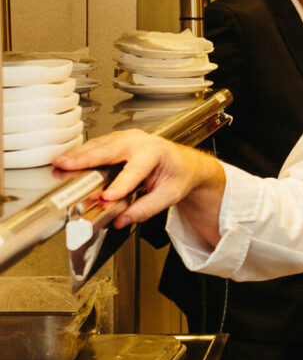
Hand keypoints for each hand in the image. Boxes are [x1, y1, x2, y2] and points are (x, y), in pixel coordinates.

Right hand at [53, 130, 225, 242]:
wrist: (185, 164)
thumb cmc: (179, 175)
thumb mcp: (169, 196)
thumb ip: (145, 209)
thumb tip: (122, 219)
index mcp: (156, 152)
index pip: (135, 170)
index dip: (120, 184)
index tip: (107, 197)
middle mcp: (139, 141)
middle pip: (109, 150)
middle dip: (85, 159)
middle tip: (65, 166)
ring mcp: (127, 139)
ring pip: (99, 146)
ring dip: (78, 155)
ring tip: (60, 164)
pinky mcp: (117, 143)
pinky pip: (97, 147)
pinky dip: (81, 155)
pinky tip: (68, 162)